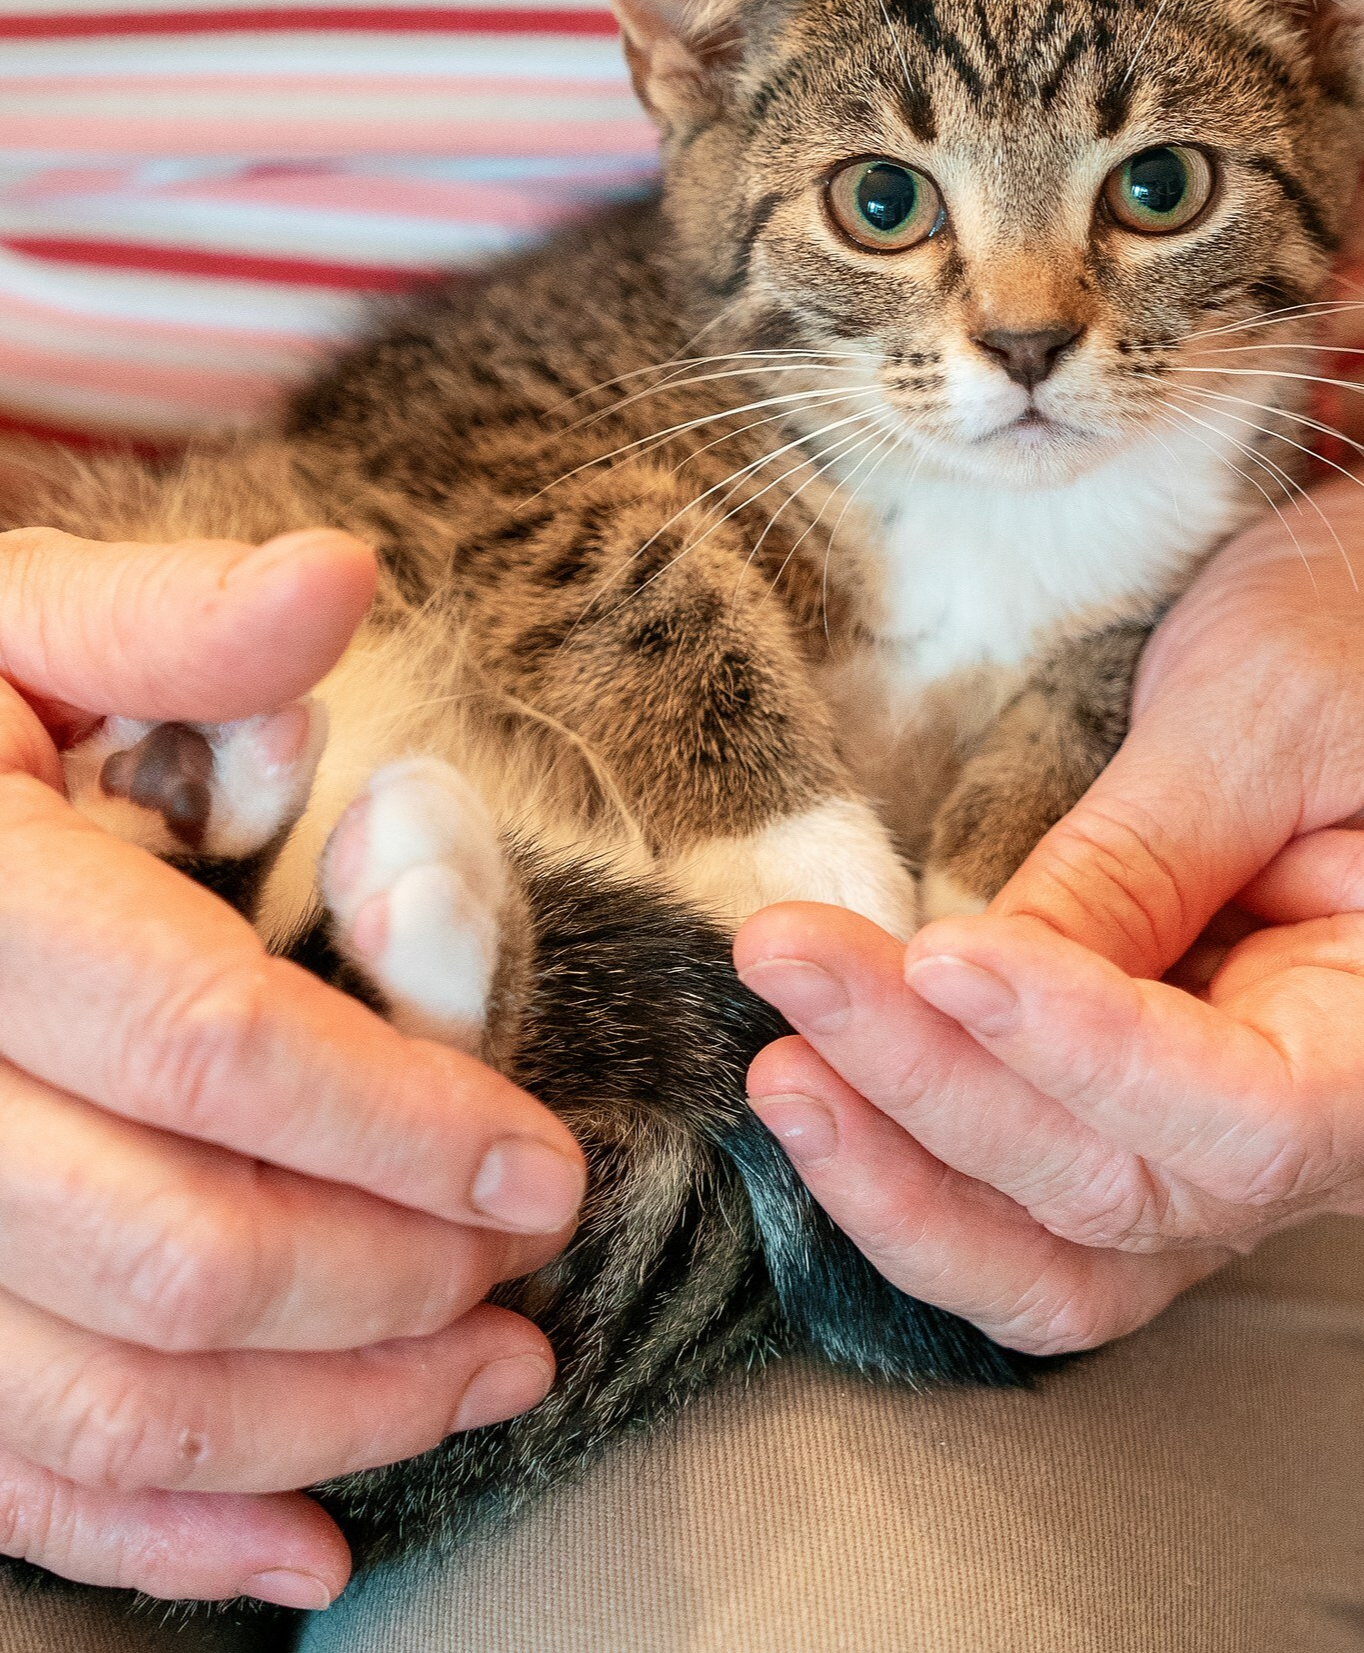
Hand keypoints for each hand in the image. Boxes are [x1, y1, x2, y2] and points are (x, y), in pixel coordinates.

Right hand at [0, 528, 585, 1607]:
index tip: (545, 1163)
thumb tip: (336, 578)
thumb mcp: (11, 627)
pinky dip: (166, 1538)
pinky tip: (308, 1550)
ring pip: (107, 1398)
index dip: (402, 1124)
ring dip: (326, 1420)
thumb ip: (170, 624)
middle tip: (533, 1268)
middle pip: (176, 1252)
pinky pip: (7, 1478)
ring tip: (488, 1381)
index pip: (212, 1051)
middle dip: (393, 1281)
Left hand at [737, 438, 1363, 1354]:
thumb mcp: (1267, 704)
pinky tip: (828, 1107)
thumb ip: (1138, 856)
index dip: (1090, 1052)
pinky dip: (930, 1191)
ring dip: (912, 1178)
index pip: (1261, 1108)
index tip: (946, 955)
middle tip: (795, 963)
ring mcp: (1267, 1145)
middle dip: (946, 1090)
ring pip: (1079, 1250)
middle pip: (1140, 1185)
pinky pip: (1048, 1220)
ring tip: (785, 1069)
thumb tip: (966, 983)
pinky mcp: (1170, 1124)